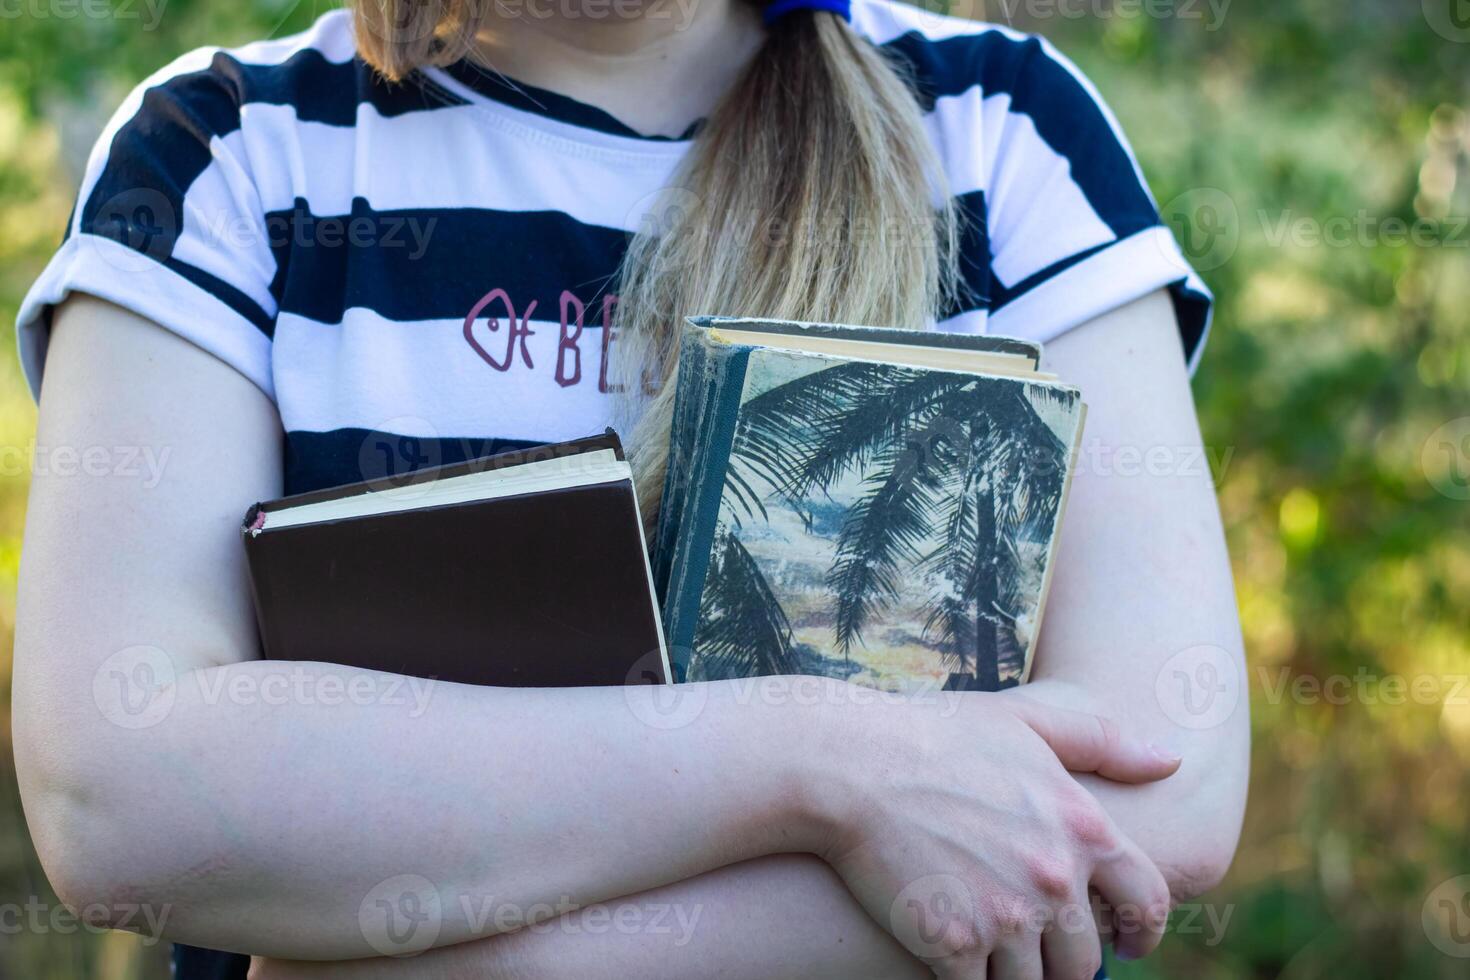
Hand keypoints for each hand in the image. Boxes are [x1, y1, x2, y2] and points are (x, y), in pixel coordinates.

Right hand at [809, 687, 1179, 979]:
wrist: (852, 765)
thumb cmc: (937, 735)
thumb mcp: (1027, 721)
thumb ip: (1104, 740)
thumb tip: (1170, 760)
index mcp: (1083, 826)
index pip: (1147, 900)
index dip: (1145, 931)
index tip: (1131, 943)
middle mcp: (1054, 878)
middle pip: (1085, 957)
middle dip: (1064, 960)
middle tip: (1037, 950)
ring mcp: (1005, 915)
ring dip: (1014, 973)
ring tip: (990, 950)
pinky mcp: (953, 944)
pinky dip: (967, 978)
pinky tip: (950, 954)